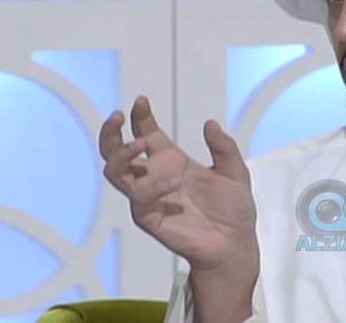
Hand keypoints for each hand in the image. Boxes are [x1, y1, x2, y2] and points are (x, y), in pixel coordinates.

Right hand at [99, 96, 258, 273]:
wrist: (235, 244)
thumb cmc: (233, 210)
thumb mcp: (234, 171)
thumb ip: (224, 147)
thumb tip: (210, 123)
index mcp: (170, 161)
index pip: (146, 133)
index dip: (140, 117)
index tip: (141, 101)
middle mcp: (154, 177)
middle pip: (116, 151)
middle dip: (111, 132)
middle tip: (118, 116)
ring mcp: (149, 197)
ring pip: (114, 172)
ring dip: (121, 154)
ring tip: (139, 143)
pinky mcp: (149, 217)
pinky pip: (138, 198)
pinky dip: (152, 185)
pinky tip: (174, 179)